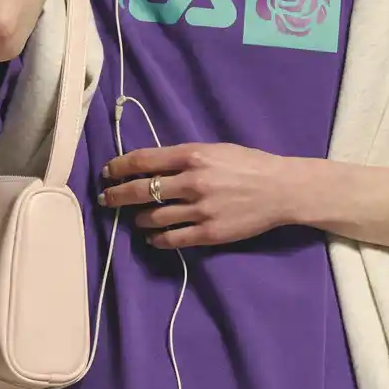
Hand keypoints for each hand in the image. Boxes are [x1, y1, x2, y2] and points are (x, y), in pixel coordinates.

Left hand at [99, 143, 297, 249]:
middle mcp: (193, 182)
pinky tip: (152, 237)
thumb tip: (151, 165)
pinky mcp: (208, 233)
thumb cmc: (249, 164)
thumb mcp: (215, 150)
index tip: (108, 172)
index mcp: (193, 155)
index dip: (120, 166)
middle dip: (117, 195)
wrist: (281, 189)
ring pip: (153, 218)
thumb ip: (184, 157)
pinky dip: (156, 239)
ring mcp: (200, 210)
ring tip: (136, 219)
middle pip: (141, 190)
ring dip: (138, 219)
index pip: (144, 161)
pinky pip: (172, 239)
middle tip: (106, 198)